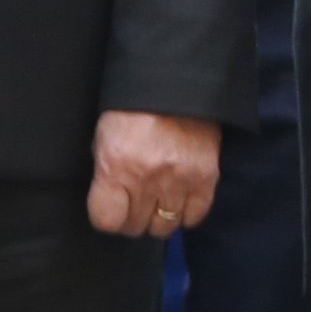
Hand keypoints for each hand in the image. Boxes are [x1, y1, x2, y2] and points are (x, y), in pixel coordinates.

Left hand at [89, 107, 224, 242]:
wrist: (175, 84)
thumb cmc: (133, 109)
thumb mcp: (104, 137)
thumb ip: (106, 173)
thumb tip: (111, 202)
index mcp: (116, 165)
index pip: (107, 220)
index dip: (107, 217)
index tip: (112, 209)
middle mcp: (148, 177)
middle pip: (135, 226)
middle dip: (132, 218)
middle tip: (135, 201)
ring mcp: (179, 179)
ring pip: (165, 227)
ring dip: (159, 218)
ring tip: (157, 200)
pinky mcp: (206, 178)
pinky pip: (194, 217)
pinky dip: (185, 214)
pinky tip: (179, 199)